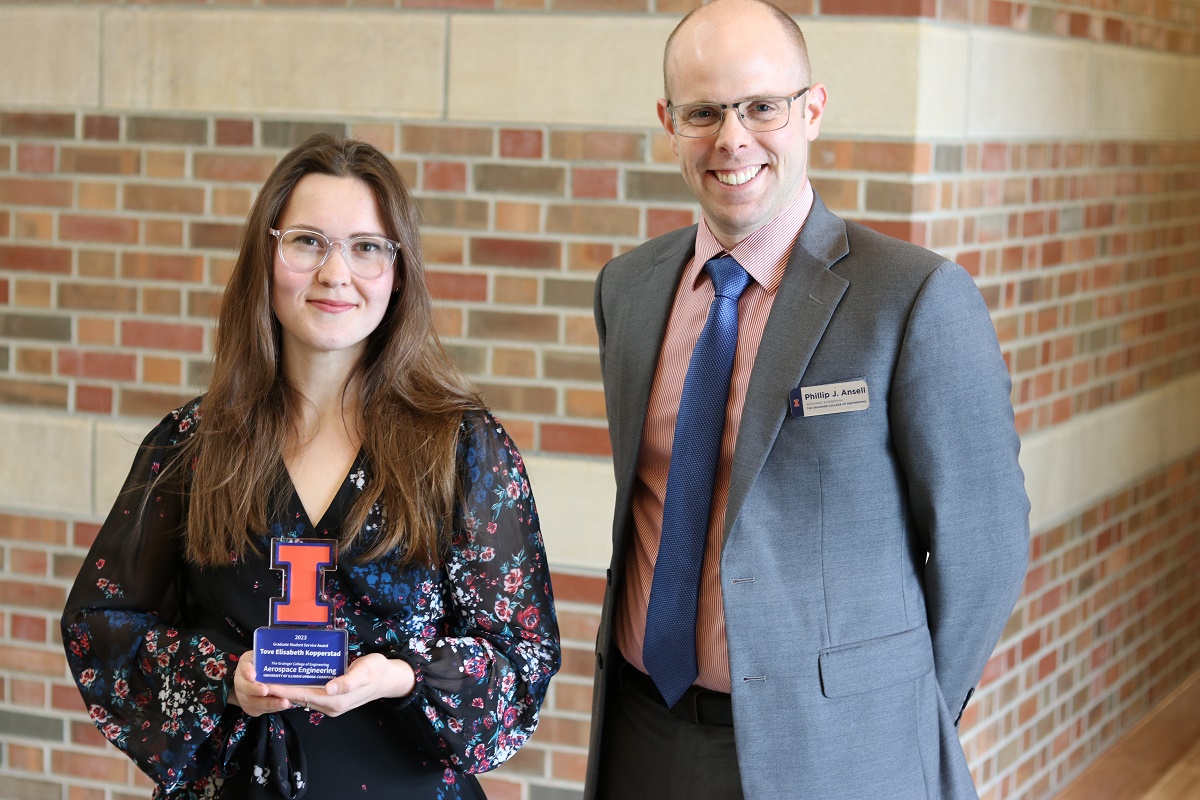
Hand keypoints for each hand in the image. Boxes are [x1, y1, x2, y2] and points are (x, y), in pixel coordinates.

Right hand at [230, 650, 293, 717]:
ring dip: (269, 703)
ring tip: (284, 702)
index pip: (244, 666)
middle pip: (245, 688)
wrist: (253, 679)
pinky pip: (259, 710)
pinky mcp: (250, 707)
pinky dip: (271, 709)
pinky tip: (283, 705)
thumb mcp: (263, 656)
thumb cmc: (262, 664)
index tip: (252, 675)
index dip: (247, 670)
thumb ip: (269, 656)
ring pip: (253, 702)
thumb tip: (282, 652)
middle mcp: (240, 682)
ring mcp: (243, 696)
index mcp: (245, 665)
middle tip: (266, 690)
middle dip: (255, 690)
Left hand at [257, 654, 416, 717]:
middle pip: (299, 698)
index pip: (303, 695)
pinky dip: (298, 687)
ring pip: (303, 697)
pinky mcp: (332, 699)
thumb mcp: (366, 671)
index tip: (266, 684)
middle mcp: (331, 706)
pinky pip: (310, 694)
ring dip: (286, 689)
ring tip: (269, 678)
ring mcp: (331, 704)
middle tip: (259, 679)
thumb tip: (329, 689)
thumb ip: (348, 681)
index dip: (283, 689)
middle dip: (279, 690)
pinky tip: (289, 677)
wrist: (389, 679)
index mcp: (336, 701)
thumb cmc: (378, 671)